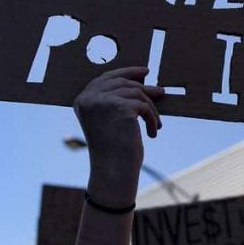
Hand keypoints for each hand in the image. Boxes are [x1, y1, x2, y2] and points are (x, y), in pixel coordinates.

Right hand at [74, 67, 163, 199]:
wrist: (113, 172)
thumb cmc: (114, 149)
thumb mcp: (111, 119)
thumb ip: (118, 99)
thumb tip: (144, 80)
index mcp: (82, 101)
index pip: (105, 78)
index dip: (126, 72)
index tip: (144, 72)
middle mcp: (88, 99)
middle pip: (122, 82)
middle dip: (144, 88)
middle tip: (161, 92)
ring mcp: (102, 102)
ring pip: (136, 93)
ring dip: (150, 108)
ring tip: (155, 123)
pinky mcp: (119, 107)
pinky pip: (144, 105)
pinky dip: (152, 118)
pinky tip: (153, 132)